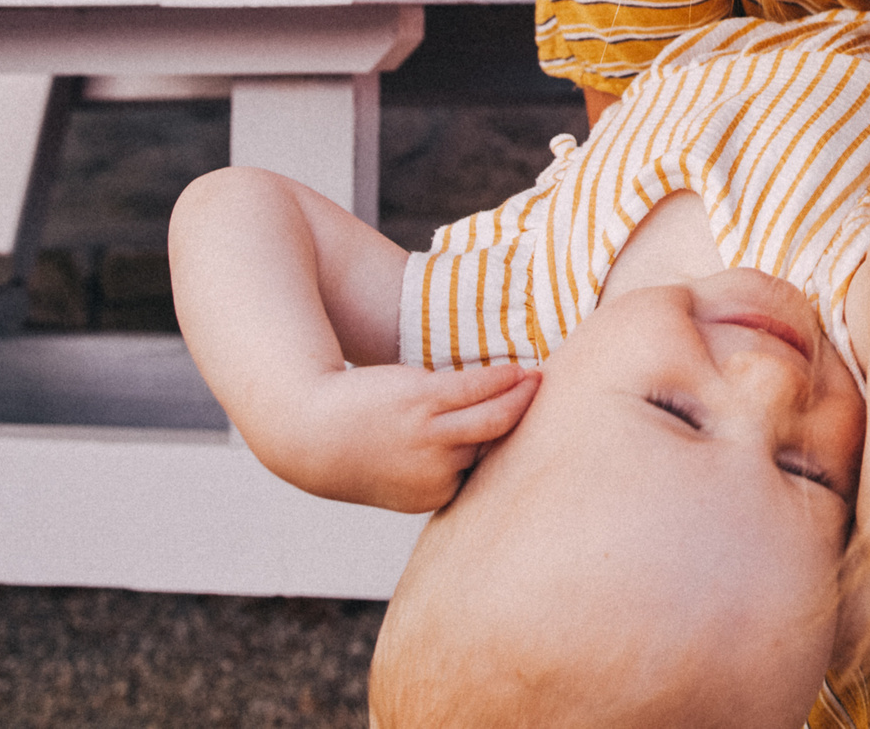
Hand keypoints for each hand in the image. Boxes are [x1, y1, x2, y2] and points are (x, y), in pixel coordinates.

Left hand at [238, 361, 539, 512]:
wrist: (308, 430)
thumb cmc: (357, 450)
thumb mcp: (400, 476)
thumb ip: (438, 472)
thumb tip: (478, 458)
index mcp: (433, 497)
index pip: (485, 471)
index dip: (511, 451)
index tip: (536, 439)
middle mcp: (436, 472)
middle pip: (496, 444)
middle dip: (529, 428)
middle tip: (561, 410)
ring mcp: (431, 436)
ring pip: (497, 416)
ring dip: (525, 398)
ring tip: (542, 383)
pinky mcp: (425, 400)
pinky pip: (480, 388)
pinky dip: (505, 379)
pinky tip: (519, 371)